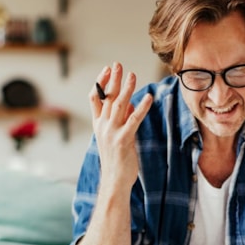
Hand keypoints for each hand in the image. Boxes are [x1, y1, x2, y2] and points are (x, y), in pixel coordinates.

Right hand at [89, 63, 152, 188]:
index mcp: (98, 125)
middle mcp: (102, 126)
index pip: (95, 98)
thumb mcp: (117, 136)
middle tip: (118, 64)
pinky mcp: (123, 140)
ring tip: (133, 75)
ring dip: (127, 89)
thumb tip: (129, 104)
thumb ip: (121, 120)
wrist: (115, 180)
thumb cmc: (117, 160)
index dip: (100, 82)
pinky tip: (149, 98)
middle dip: (113, 79)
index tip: (107, 70)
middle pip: (107, 97)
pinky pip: (134, 120)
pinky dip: (141, 107)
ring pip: (118, 105)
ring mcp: (111, 133)